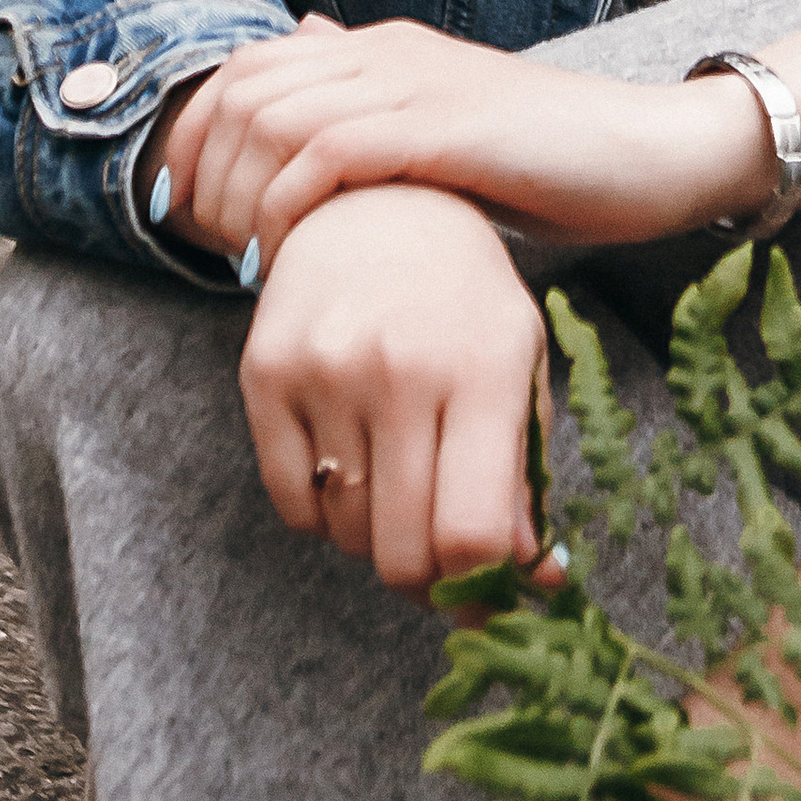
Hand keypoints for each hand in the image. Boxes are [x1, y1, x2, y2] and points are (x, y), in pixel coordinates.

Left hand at [142, 15, 770, 272]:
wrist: (648, 153)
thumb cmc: (546, 165)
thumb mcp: (444, 141)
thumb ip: (378, 127)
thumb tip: (312, 111)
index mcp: (381, 51)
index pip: (245, 69)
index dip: (197, 139)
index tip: (189, 218)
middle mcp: (386, 52)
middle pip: (242, 88)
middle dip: (203, 171)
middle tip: (207, 248)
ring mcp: (417, 82)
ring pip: (274, 115)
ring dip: (240, 193)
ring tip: (245, 261)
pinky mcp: (446, 124)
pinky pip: (334, 151)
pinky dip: (294, 206)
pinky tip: (295, 259)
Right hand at [238, 185, 566, 597]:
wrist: (375, 201)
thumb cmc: (463, 298)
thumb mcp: (516, 366)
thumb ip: (526, 477)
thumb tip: (535, 586)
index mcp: (484, 366)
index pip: (473, 533)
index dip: (482, 594)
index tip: (487, 599)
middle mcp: (402, 366)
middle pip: (402, 553)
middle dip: (426, 578)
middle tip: (439, 558)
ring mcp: (326, 367)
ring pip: (347, 535)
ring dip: (375, 537)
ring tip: (397, 481)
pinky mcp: (265, 370)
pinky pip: (292, 508)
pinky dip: (322, 513)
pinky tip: (349, 459)